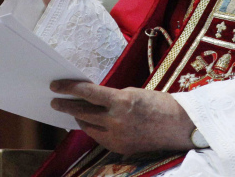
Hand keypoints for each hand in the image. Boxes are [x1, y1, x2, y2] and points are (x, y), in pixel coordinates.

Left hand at [49, 80, 194, 155]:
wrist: (178, 126)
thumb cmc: (158, 103)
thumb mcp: (132, 93)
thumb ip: (111, 97)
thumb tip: (93, 98)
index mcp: (120, 101)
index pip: (87, 93)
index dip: (69, 88)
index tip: (56, 86)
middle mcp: (116, 120)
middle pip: (83, 112)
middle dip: (67, 105)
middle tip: (55, 100)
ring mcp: (118, 137)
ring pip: (88, 127)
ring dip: (78, 117)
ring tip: (70, 110)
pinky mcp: (120, 148)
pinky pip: (99, 137)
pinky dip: (91, 129)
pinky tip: (88, 122)